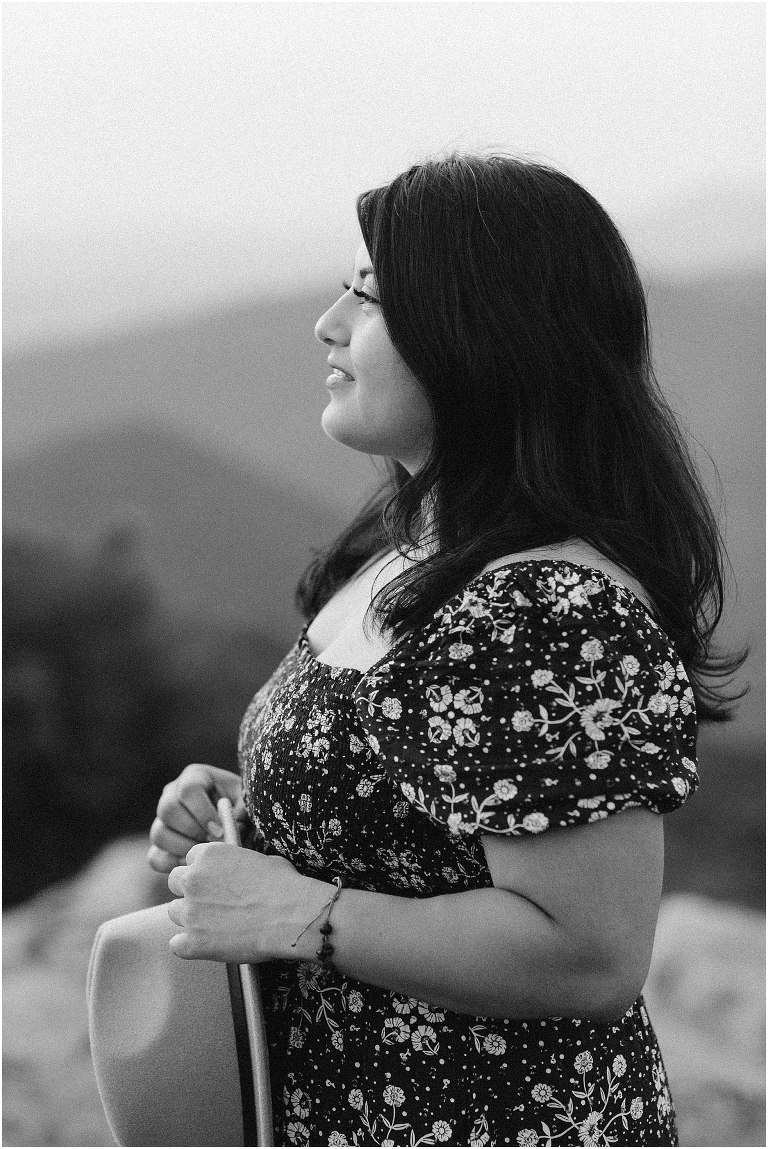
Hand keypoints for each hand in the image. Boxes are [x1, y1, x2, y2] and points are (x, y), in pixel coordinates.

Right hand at [148, 763, 244, 873]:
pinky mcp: (159, 844)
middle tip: (214, 842)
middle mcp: (172, 794)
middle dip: (193, 831)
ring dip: (185, 848)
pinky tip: (195, 863)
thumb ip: (242, 809)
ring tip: (207, 853)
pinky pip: (155, 857)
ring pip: (159, 834)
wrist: (238, 825)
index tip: (220, 830)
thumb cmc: (243, 808)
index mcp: (195, 777)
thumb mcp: (247, 802)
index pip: (188, 789)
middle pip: (168, 810)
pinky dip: (174, 864)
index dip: (203, 812)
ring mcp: (162, 820)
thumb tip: (233, 824)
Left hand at [166, 842, 332, 962]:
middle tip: (213, 902)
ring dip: (190, 917)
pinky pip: (176, 945)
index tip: (215, 880)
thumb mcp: (259, 859)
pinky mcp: (193, 942)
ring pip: (174, 912)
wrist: (292, 916)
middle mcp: (192, 879)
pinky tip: (208, 945)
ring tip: (215, 925)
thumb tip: (237, 870)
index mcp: (208, 855)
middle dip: (191, 891)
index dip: (204, 871)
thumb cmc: (283, 885)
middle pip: (176, 882)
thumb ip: (235, 863)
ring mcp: (190, 912)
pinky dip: (189, 946)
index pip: (190, 860)